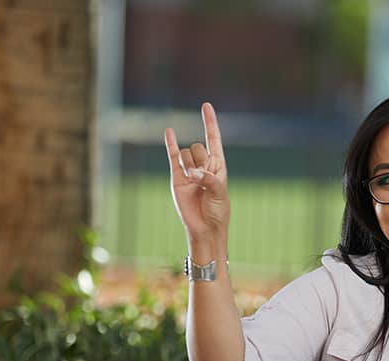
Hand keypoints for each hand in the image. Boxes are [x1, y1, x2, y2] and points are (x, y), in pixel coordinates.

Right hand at [165, 102, 229, 251]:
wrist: (204, 228)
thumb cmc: (217, 211)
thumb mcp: (219, 194)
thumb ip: (208, 179)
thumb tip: (192, 173)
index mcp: (218, 165)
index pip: (214, 139)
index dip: (210, 122)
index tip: (206, 105)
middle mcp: (203, 165)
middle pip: (198, 146)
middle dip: (200, 160)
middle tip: (202, 179)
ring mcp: (189, 170)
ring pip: (186, 154)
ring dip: (189, 166)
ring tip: (193, 184)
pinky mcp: (176, 177)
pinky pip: (172, 157)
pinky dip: (170, 144)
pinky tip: (169, 131)